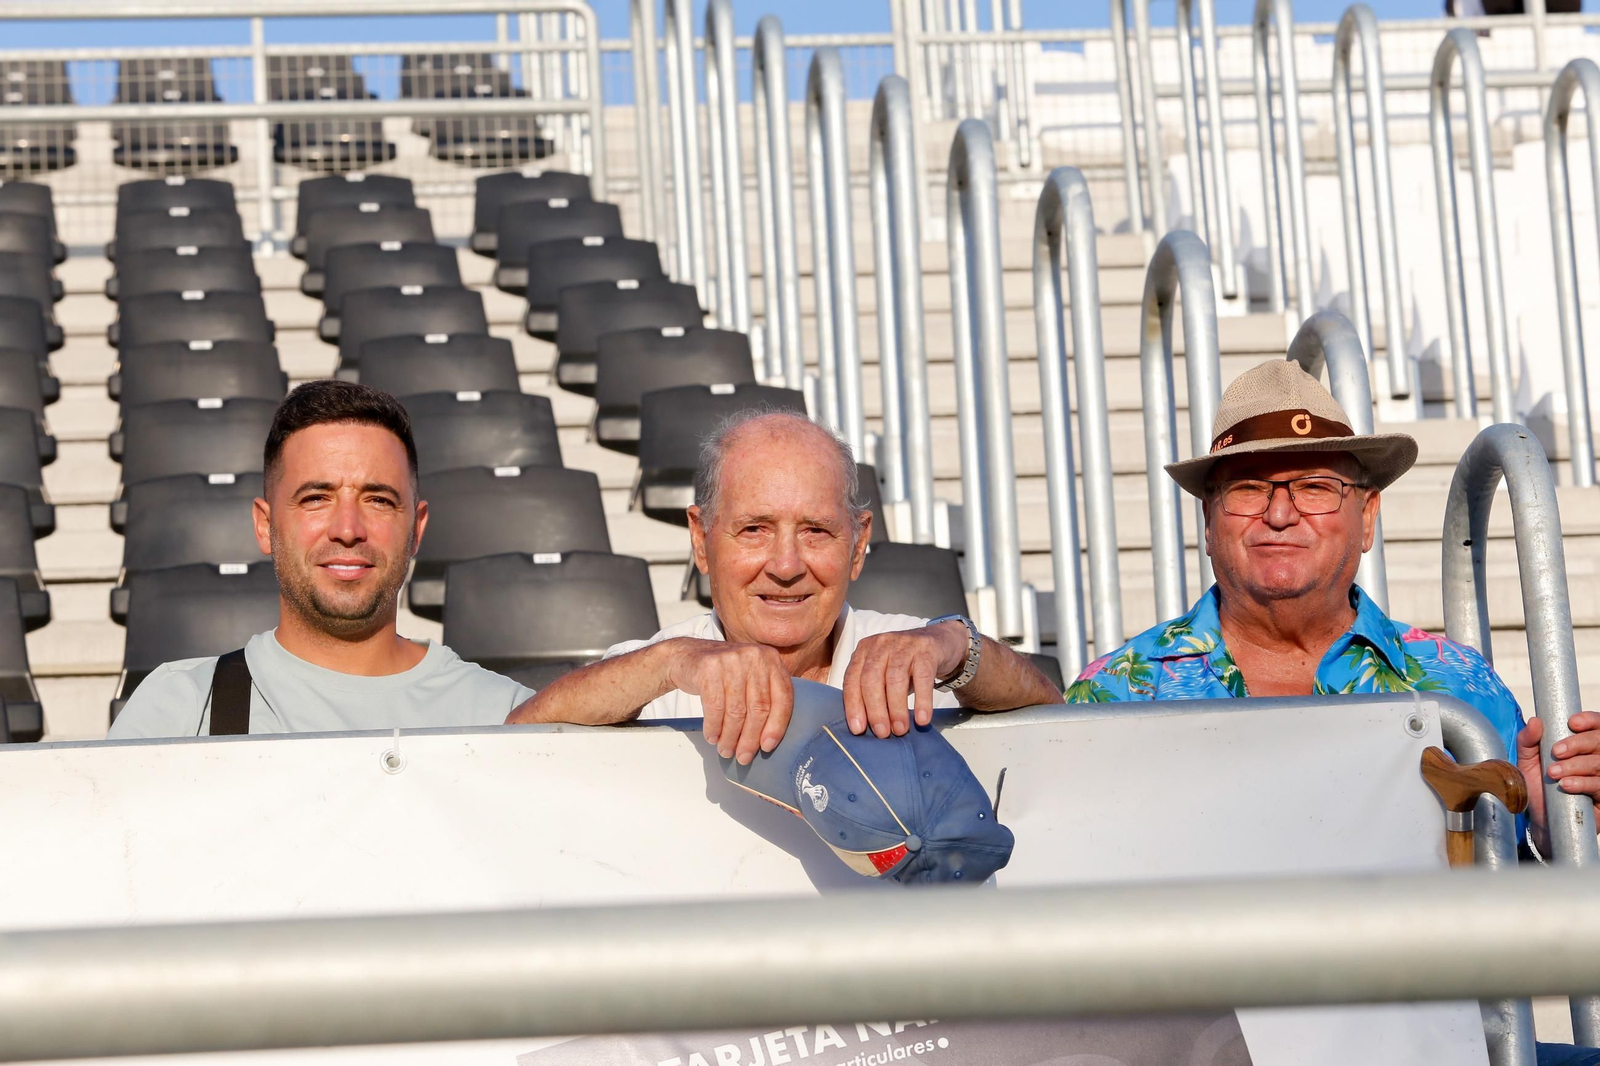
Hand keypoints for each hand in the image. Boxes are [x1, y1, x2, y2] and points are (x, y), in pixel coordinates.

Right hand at [666, 639, 793, 764]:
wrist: (687, 656)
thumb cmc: (723, 673)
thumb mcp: (750, 676)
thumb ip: (765, 696)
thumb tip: (771, 739)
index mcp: (771, 659)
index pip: (782, 698)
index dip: (777, 726)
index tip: (768, 747)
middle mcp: (754, 656)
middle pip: (758, 708)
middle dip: (750, 738)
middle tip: (743, 756)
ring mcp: (732, 660)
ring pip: (736, 711)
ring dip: (730, 737)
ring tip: (726, 750)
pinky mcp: (709, 667)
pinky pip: (715, 707)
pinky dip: (714, 727)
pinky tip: (712, 737)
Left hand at [840, 621, 968, 738]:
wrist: (938, 641)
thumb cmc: (906, 664)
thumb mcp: (884, 673)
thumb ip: (874, 692)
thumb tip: (869, 726)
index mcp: (864, 651)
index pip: (852, 679)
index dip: (853, 705)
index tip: (858, 729)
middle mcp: (881, 645)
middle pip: (872, 679)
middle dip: (875, 710)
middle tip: (882, 732)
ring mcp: (903, 645)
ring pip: (895, 679)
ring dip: (896, 708)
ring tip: (900, 729)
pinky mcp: (926, 649)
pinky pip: (923, 677)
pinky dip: (922, 701)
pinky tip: (922, 718)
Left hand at [1515, 711, 1599, 854]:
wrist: (1540, 821)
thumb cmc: (1538, 788)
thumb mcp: (1527, 762)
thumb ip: (1528, 741)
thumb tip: (1535, 721)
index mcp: (1582, 746)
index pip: (1597, 726)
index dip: (1590, 720)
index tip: (1572, 723)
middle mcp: (1596, 759)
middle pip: (1599, 742)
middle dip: (1578, 743)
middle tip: (1556, 752)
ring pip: (1599, 764)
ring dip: (1576, 766)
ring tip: (1554, 773)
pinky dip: (1583, 783)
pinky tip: (1567, 785)